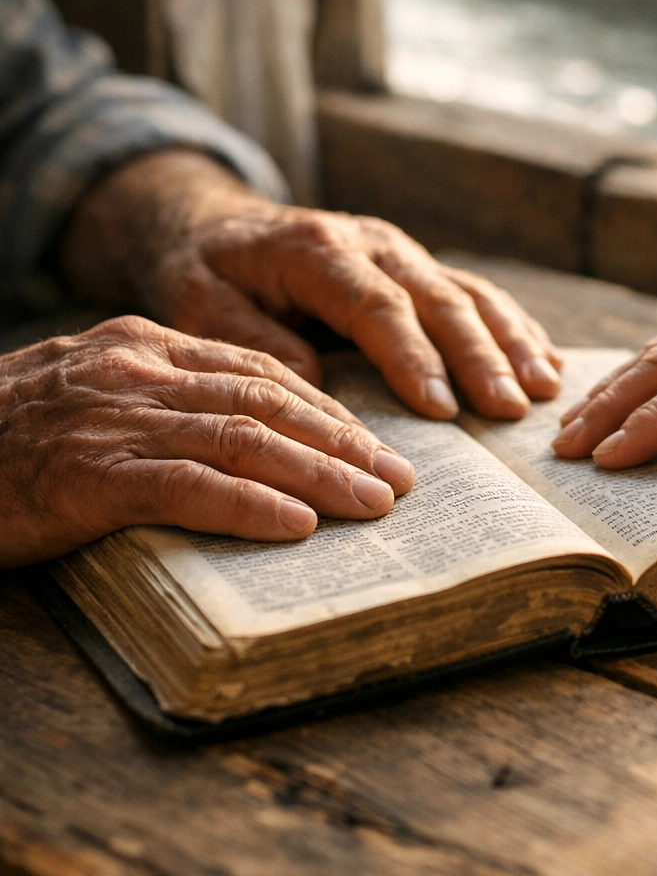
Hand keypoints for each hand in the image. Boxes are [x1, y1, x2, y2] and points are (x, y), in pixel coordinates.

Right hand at [0, 316, 415, 568]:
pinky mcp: (87, 477)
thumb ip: (176, 404)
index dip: (328, 412)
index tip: (375, 445)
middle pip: (267, 402)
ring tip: (374, 505)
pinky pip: (186, 488)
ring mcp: (113, 422)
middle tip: (399, 479)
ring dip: (318, 474)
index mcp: (148, 348)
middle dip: (343, 443)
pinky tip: (298, 527)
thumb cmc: (18, 436)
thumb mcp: (102, 397)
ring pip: (241, 441)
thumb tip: (260, 439)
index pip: (262, 372)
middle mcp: (139, 375)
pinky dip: (249, 506)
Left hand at [61, 151, 561, 419]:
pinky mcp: (417, 266)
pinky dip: (513, 327)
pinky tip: (545, 360)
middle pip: (438, 299)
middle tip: (511, 408)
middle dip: (480, 356)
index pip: (377, 306)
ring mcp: (401, 252)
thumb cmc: (207, 271)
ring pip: (469, 293)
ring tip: (544, 389)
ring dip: (510, 341)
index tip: (443, 409)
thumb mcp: (199, 301)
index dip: (414, 356)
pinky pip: (475, 293)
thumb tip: (313, 378)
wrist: (217, 226)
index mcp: (317, 251)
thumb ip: (249, 336)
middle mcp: (371, 244)